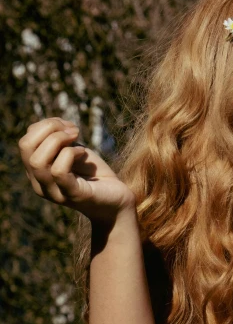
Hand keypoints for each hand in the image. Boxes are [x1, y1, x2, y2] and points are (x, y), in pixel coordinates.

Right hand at [19, 117, 135, 223]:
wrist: (118, 199)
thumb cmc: (94, 175)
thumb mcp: (73, 152)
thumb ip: (58, 140)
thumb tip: (50, 124)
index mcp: (36, 172)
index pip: (25, 142)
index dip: (45, 125)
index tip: (68, 125)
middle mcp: (39, 184)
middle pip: (25, 147)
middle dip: (49, 128)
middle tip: (73, 130)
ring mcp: (54, 192)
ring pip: (37, 161)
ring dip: (58, 140)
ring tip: (77, 138)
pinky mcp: (72, 196)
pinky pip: (58, 172)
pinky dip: (70, 154)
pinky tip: (82, 152)